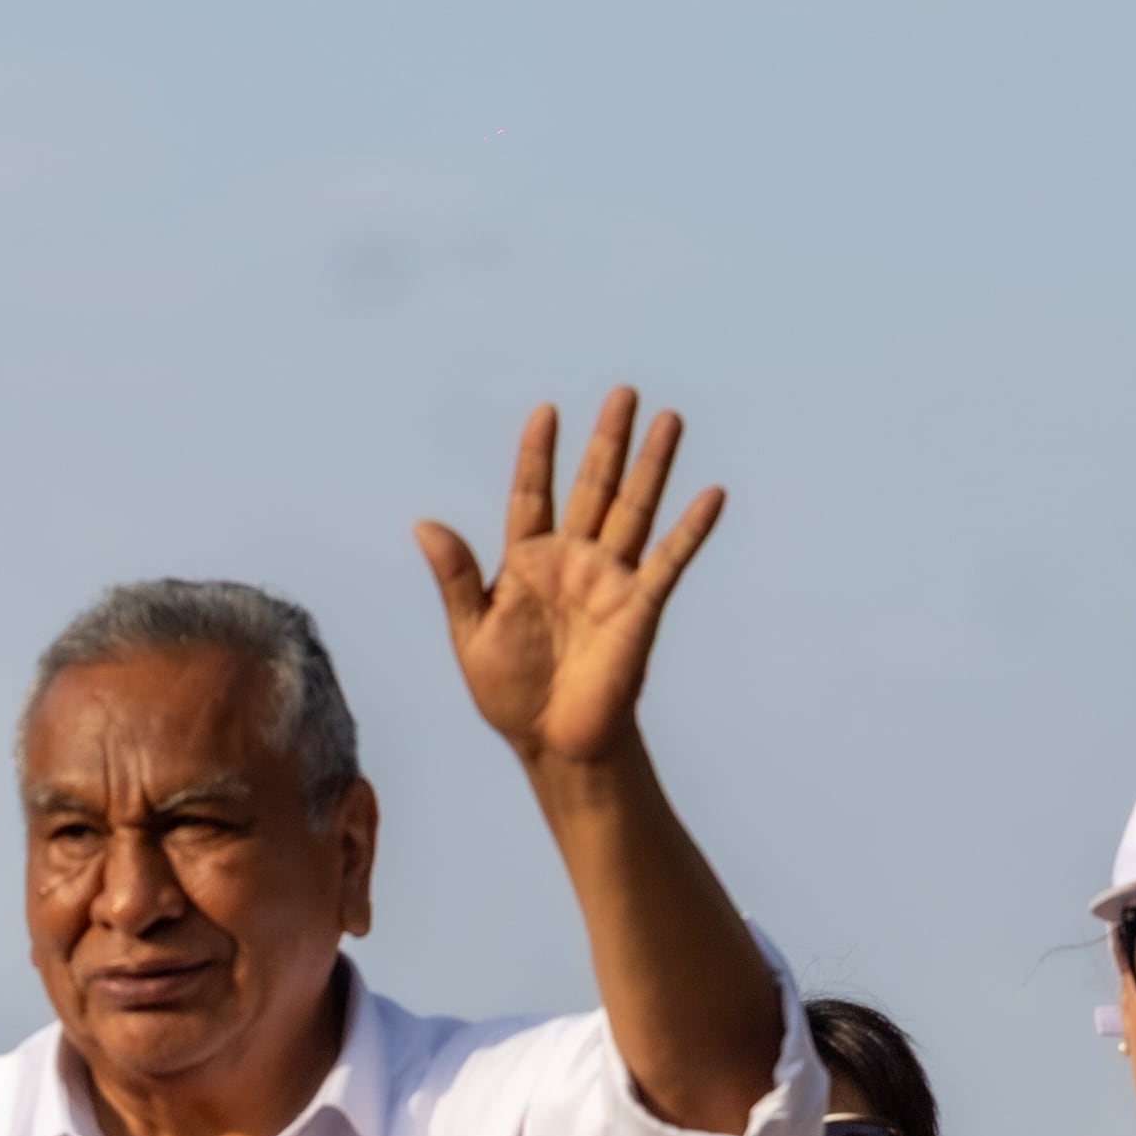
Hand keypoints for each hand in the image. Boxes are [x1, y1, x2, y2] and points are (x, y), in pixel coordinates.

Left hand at [415, 393, 723, 773]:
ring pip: (634, 509)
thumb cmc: (508, 692)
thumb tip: (424, 524)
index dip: (537, 453)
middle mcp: (573, 560)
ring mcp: (609, 579)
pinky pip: (668, 560)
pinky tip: (711, 495)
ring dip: (652, 466)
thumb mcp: (471, 632)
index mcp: (527, 561)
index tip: (546, 411)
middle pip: (593, 486)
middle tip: (624, 392)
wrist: (552, 743)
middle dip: (608, 440)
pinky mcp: (641, 607)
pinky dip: (691, 529)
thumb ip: (456, 577)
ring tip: (670, 418)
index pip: (531, 492)